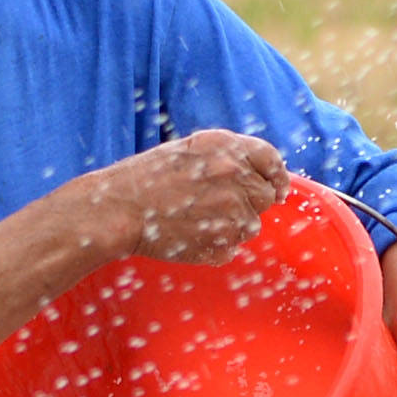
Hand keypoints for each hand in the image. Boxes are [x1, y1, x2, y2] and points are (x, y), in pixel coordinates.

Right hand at [85, 131, 285, 265]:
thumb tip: (256, 174)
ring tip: (195, 220)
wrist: (119, 210)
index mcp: (226, 148)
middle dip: (250, 202)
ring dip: (232, 226)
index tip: (277, 188)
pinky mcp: (223, 243)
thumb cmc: (144, 178)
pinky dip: (215, 245)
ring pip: (251, 226)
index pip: (271, 159)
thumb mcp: (187, 151)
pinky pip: (231, 248)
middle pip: (266, 196)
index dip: (276, 176)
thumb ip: (224, 158)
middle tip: (219, 206)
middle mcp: (235, 177)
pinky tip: (188, 235)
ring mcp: (232, 213)